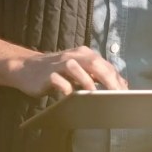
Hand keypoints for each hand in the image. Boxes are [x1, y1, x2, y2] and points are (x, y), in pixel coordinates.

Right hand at [9, 46, 127, 96]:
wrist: (26, 68)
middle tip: (117, 94)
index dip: (116, 78)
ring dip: (88, 82)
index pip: (105, 64)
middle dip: (108, 79)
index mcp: (84, 54)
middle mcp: (73, 56)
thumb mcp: (79, 70)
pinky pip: (59, 81)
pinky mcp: (47, 75)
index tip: (126, 93)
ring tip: (97, 95)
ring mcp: (59, 64)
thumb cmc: (57, 71)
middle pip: (94, 63)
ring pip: (77, 68)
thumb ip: (97, 74)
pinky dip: (66, 89)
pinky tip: (71, 97)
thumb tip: (121, 83)